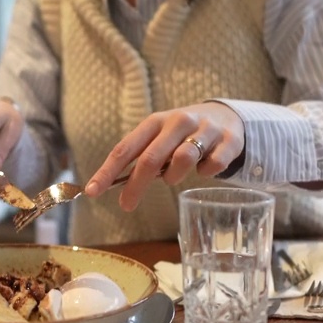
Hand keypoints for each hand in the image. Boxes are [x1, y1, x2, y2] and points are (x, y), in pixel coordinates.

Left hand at [84, 102, 243, 210]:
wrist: (226, 117)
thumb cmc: (183, 134)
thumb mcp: (160, 139)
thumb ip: (143, 158)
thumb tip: (115, 185)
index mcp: (155, 122)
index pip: (126, 148)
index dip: (107, 171)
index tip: (92, 191)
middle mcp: (179, 121)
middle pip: (151, 158)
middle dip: (135, 185)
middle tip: (126, 205)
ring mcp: (205, 129)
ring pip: (183, 159)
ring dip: (173, 176)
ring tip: (173, 178)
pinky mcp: (230, 140)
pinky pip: (213, 165)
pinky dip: (206, 173)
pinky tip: (204, 170)